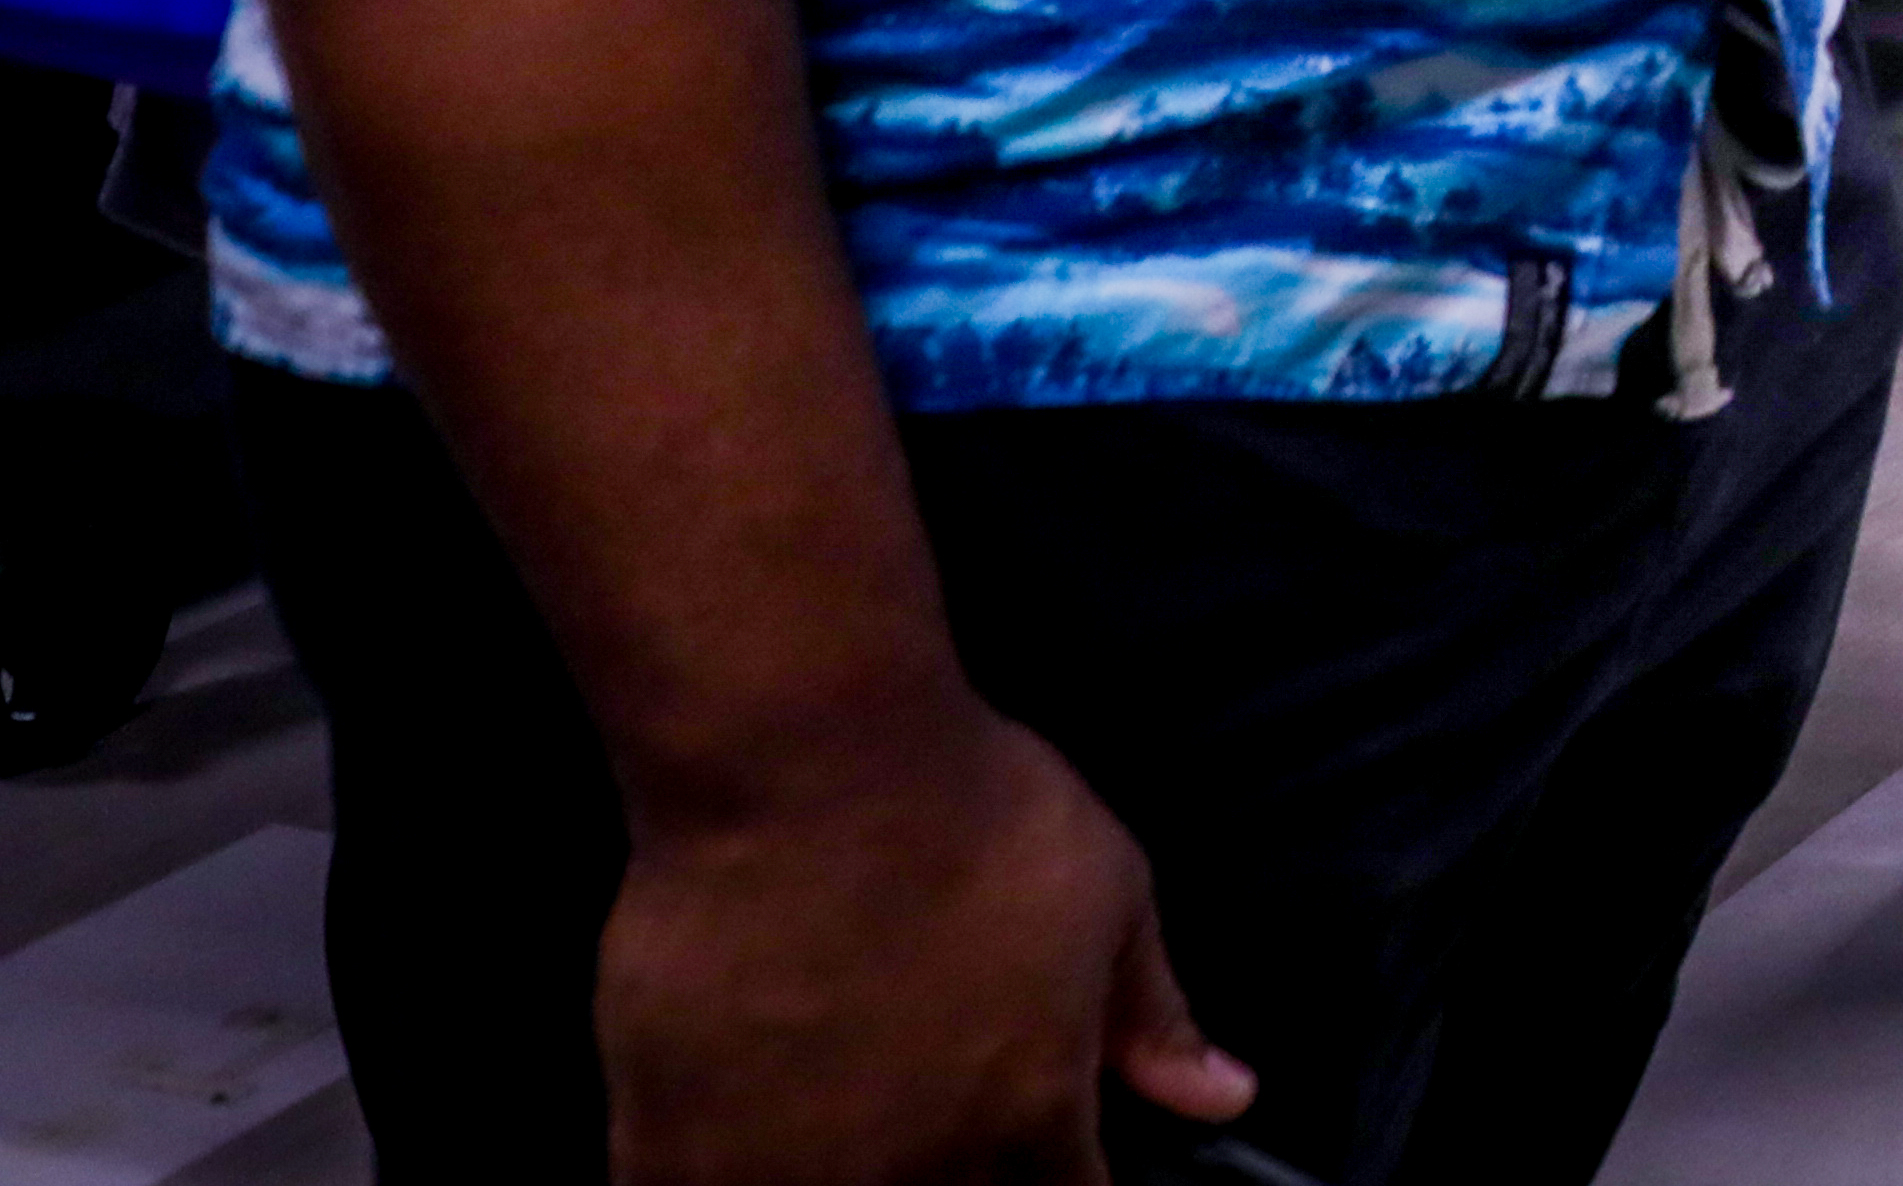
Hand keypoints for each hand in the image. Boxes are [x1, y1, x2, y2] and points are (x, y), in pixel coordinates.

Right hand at [600, 702, 1242, 1184]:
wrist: (806, 765)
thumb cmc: (966, 812)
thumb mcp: (1111, 897)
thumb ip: (1156, 1018)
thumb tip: (1226, 1096)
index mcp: (1027, 1120)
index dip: (1066, 1181)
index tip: (1054, 1154)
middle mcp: (911, 1171)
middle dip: (963, 1177)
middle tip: (940, 1104)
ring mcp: (786, 1173)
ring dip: (845, 1177)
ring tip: (844, 1110)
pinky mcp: (670, 1151)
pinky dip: (723, 1176)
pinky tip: (744, 1129)